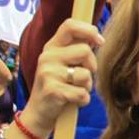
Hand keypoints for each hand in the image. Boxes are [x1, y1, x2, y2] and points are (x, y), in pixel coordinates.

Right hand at [24, 18, 102, 134]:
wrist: (38, 113)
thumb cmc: (57, 86)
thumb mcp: (62, 64)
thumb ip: (76, 49)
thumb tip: (97, 38)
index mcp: (51, 47)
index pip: (70, 25)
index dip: (89, 30)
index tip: (99, 42)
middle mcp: (47, 57)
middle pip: (85, 51)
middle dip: (92, 66)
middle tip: (82, 78)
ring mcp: (48, 73)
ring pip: (85, 74)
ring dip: (87, 86)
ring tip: (75, 90)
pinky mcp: (52, 91)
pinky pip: (82, 93)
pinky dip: (83, 100)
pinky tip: (72, 101)